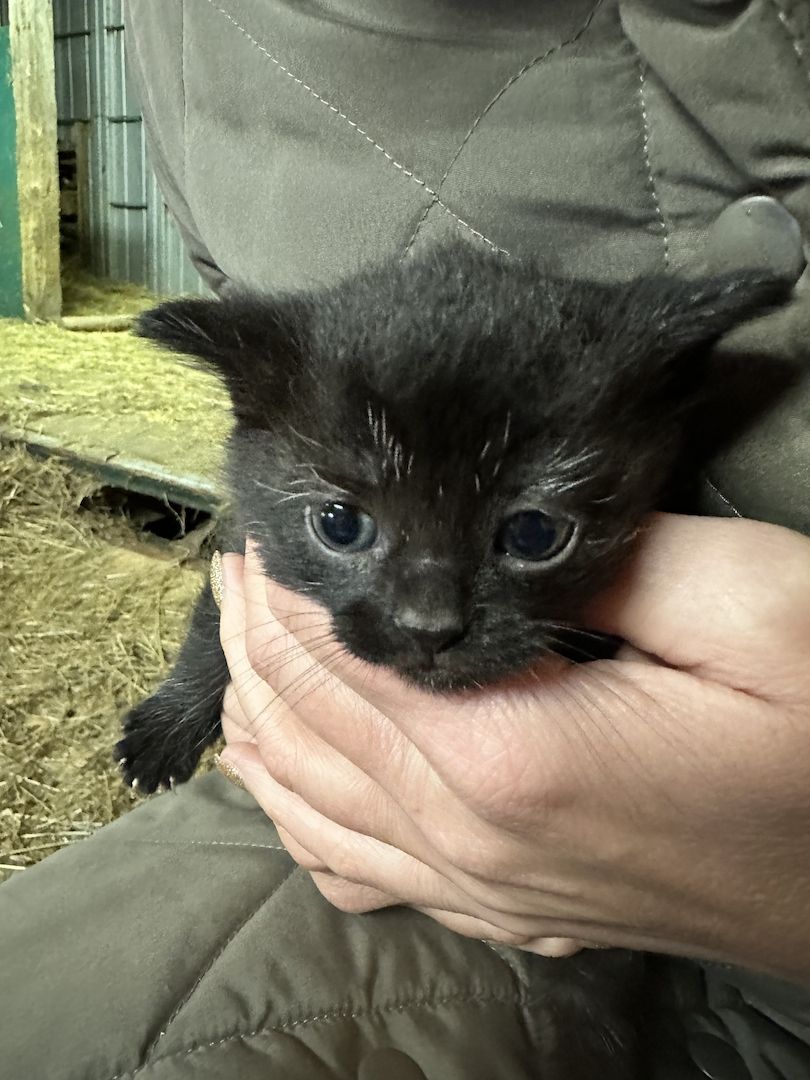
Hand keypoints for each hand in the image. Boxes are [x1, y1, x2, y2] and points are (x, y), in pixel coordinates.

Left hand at [217, 514, 809, 981]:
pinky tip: (280, 778)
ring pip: (311, 803)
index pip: (339, 662)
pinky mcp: (503, 908)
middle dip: (254, 640)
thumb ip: (610, 565)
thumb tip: (497, 546)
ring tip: (238, 647)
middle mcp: (472, 839)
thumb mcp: (753, 614)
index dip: (283, 594)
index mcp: (513, 755)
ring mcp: (481, 889)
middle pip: (308, 727)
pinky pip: (353, 868)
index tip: (257, 537)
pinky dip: (297, 813)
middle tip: (231, 570)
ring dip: (260, 717)